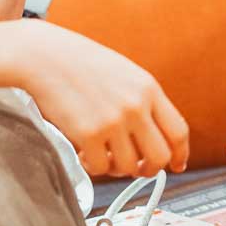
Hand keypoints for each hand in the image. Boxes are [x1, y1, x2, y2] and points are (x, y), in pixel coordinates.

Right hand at [18, 21, 188, 177]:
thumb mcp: (124, 72)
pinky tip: (85, 154)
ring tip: (104, 154)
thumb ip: (142, 100)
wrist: (44, 56)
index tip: (177, 165)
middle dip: (150, 169)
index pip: (178, 131)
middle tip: (138, 168)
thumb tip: (154, 134)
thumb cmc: (80, 62)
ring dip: (117, 168)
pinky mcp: (88, 134)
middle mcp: (135, 106)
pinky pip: (101, 168)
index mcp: (148, 88)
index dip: (181, 154)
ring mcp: (113, 121)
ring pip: (129, 167)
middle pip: (160, 156)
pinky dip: (94, 167)